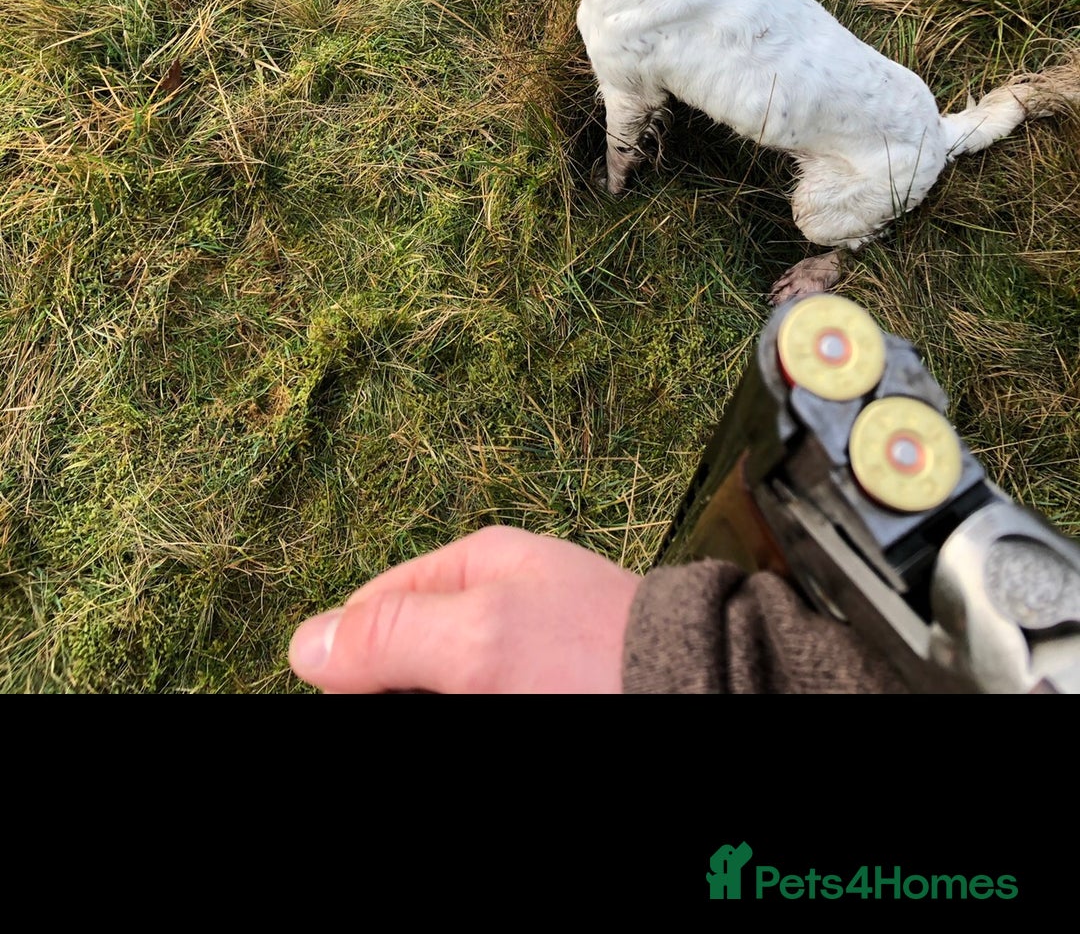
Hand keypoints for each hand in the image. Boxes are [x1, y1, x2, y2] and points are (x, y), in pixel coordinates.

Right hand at [289, 525, 640, 693]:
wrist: (704, 695)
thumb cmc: (592, 660)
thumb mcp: (479, 640)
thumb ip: (391, 635)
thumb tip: (304, 643)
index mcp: (479, 568)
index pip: (375, 608)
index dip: (347, 662)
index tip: (338, 697)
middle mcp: (499, 610)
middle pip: (409, 658)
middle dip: (389, 685)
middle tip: (422, 697)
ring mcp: (525, 659)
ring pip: (446, 680)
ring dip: (427, 689)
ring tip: (459, 694)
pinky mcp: (551, 686)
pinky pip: (485, 688)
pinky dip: (466, 694)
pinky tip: (475, 698)